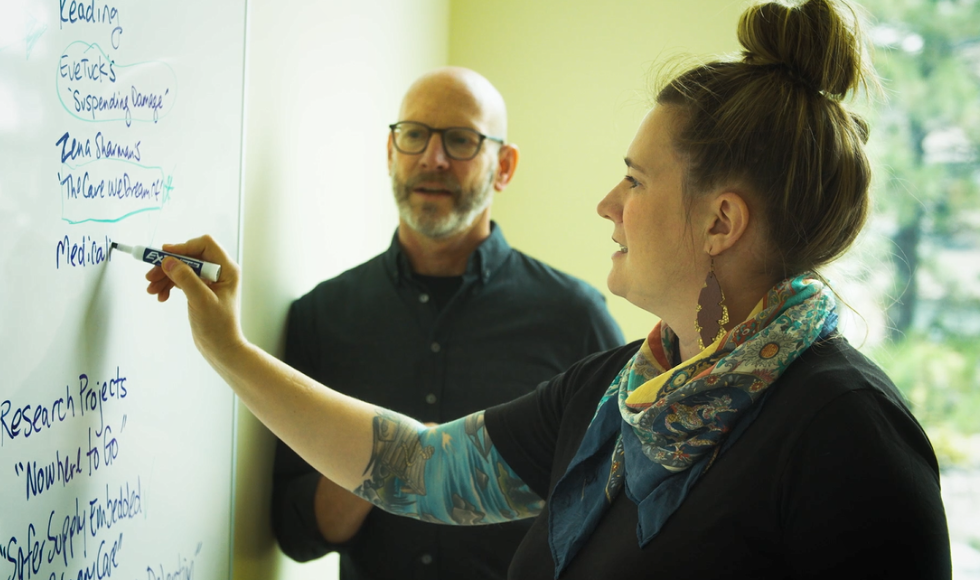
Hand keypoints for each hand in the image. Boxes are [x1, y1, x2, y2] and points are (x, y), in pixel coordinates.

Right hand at [145, 235, 245, 362]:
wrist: (221, 348)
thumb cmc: (218, 327)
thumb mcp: (201, 301)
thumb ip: (186, 279)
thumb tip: (169, 261)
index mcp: (227, 270)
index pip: (205, 245)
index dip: (184, 247)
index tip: (164, 255)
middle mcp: (219, 272)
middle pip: (190, 257)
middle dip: (169, 265)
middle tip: (150, 276)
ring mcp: (209, 281)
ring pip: (183, 268)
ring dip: (165, 276)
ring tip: (151, 290)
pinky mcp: (200, 290)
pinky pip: (182, 280)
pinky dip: (169, 285)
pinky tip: (161, 296)